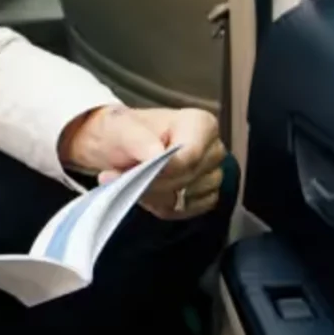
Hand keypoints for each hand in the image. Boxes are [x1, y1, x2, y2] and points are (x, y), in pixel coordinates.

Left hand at [60, 105, 227, 219]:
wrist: (120, 148)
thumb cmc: (125, 134)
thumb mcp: (122, 128)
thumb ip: (139, 140)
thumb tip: (156, 155)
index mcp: (200, 124)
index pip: (190, 156)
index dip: (163, 169)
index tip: (137, 172)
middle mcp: (213, 150)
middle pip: (188, 179)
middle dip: (154, 183)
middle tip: (125, 176)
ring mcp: (213, 175)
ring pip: (186, 198)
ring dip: (155, 195)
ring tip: (136, 181)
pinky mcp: (206, 197)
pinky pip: (185, 211)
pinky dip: (162, 206)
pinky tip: (148, 192)